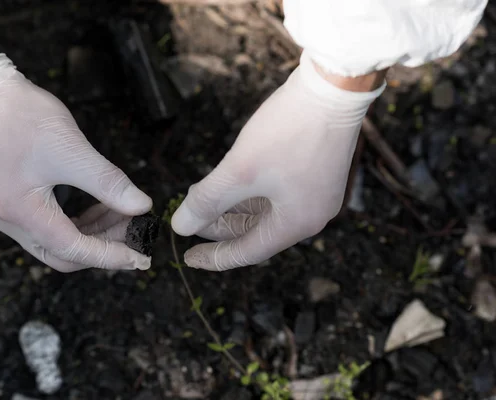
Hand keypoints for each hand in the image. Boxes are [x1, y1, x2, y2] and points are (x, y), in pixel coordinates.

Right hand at [0, 46, 152, 271]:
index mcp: (22, 213)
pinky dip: (79, 221)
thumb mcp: (73, 151)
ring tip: (124, 215)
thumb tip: (141, 206)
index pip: (73, 249)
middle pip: (64, 254)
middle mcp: (10, 221)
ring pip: (58, 240)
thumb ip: (108, 183)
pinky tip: (102, 208)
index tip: (141, 258)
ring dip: (93, 233)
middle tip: (135, 234)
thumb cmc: (24, 118)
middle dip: (103, 247)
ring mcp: (8, 213)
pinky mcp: (13, 201)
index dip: (110, 256)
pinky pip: (50, 225)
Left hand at [171, 51, 385, 270]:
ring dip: (233, 207)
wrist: (333, 86)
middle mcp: (312, 214)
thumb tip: (181, 226)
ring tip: (203, 195)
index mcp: (297, 223)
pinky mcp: (316, 171)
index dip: (215, 256)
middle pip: (257, 231)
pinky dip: (250, 192)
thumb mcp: (240, 171)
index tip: (188, 258)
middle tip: (191, 217)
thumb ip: (208, 201)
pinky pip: (277, 194)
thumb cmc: (288, 131)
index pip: (248, 251)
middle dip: (220, 226)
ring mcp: (317, 192)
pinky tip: (230, 180)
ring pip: (265, 211)